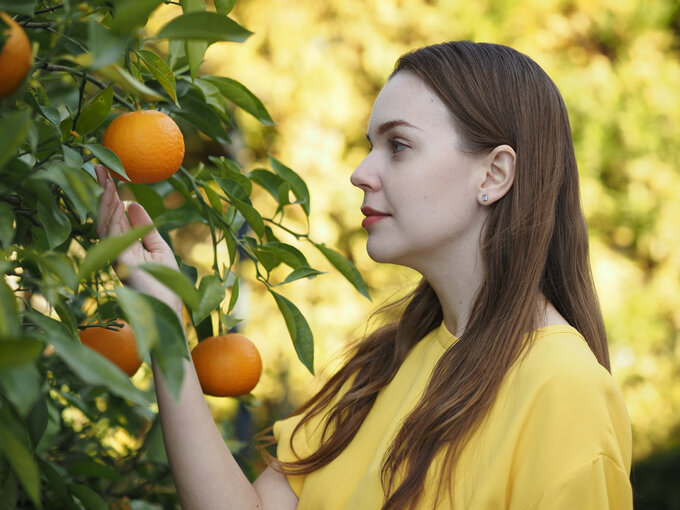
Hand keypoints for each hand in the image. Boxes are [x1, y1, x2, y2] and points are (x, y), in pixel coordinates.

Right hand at [95, 165, 181, 315]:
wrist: (168, 308)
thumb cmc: (165, 282)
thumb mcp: (158, 248)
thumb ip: (145, 227)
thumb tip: (132, 203)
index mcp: (125, 244)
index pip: (114, 215)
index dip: (111, 195)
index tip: (110, 173)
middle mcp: (115, 248)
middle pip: (105, 214)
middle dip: (101, 190)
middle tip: (98, 165)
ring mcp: (114, 254)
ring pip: (104, 220)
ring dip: (103, 197)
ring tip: (102, 174)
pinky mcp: (117, 260)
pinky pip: (109, 232)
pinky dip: (109, 213)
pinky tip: (111, 197)